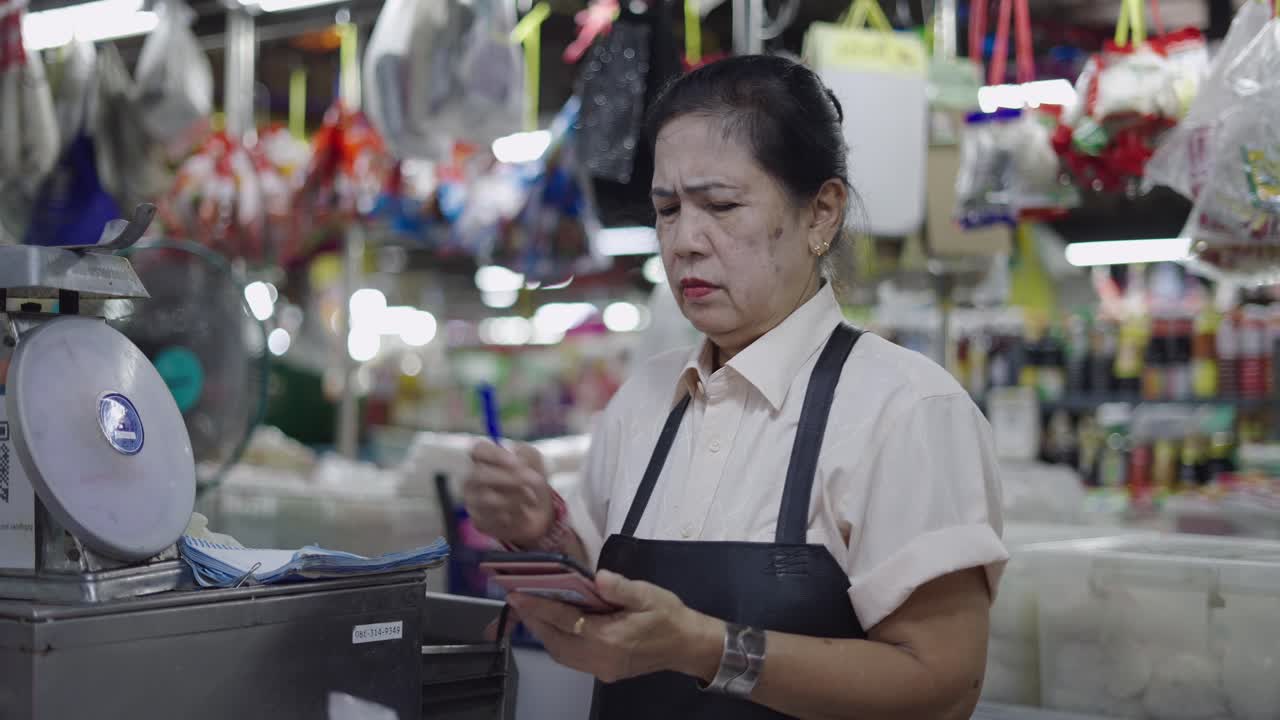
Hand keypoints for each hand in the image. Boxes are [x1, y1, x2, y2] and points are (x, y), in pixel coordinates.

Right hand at [464, 440, 553, 545]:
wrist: (538, 516)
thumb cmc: (531, 484)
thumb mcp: (535, 463)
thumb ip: (527, 454)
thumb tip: (518, 458)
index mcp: (484, 459)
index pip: (479, 450)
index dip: (497, 455)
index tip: (517, 463)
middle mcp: (473, 479)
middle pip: (480, 475)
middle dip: (510, 479)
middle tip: (533, 481)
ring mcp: (473, 501)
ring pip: (488, 498)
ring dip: (516, 498)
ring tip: (531, 500)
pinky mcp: (478, 521)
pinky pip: (492, 518)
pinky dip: (513, 516)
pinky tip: (520, 514)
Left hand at [507, 570, 723, 683]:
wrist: (688, 645)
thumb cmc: (668, 616)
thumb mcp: (648, 594)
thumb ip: (620, 587)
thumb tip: (598, 577)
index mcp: (609, 637)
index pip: (565, 620)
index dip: (539, 607)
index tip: (517, 594)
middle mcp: (600, 658)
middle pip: (556, 642)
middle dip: (535, 621)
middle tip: (519, 600)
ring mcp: (601, 669)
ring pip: (561, 654)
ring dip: (544, 633)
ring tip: (532, 612)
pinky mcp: (605, 673)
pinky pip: (572, 659)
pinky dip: (558, 643)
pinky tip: (556, 627)